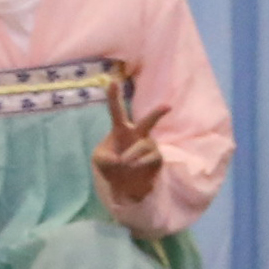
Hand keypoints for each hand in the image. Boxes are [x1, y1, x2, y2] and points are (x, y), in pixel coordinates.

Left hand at [94, 71, 167, 201]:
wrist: (124, 187)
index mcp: (120, 130)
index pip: (116, 110)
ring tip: (125, 163)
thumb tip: (122, 158)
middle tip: (168, 107)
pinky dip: (140, 163)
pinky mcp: (158, 157)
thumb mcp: (100, 160)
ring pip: (143, 146)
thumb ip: (105, 156)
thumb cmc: (111, 167)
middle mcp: (137, 134)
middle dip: (158, 114)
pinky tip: (136, 167)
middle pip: (148, 122)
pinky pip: (151, 157)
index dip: (114, 96)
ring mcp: (149, 145)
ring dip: (131, 155)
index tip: (112, 81)